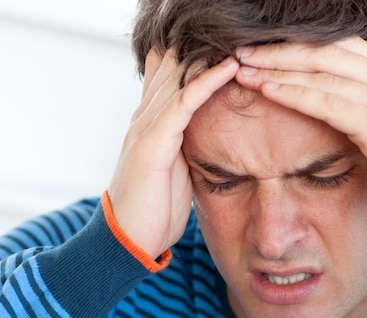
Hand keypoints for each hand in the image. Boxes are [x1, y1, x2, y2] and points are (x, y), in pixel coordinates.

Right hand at [108, 49, 238, 258]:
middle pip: (171, 69)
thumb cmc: (154, 208)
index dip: (190, 58)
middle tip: (230, 28)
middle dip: (198, 47)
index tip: (220, 42)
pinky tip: (228, 68)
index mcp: (150, 125)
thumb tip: (203, 136)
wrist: (129, 240)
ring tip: (237, 39)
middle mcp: (145, 119)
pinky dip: (207, 83)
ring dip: (208, 57)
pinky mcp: (153, 143)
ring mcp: (146, 128)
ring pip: (178, 79)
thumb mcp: (173, 169)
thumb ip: (183, 146)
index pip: (168, 79)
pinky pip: (184, 104)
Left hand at [234, 27, 366, 222]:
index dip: (300, 43)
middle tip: (242, 52)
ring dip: (277, 71)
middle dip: (280, 51)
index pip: (341, 45)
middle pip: (326, 52)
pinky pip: (327, 104)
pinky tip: (267, 91)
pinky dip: (294, 95)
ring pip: (322, 75)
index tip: (264, 48)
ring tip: (243, 70)